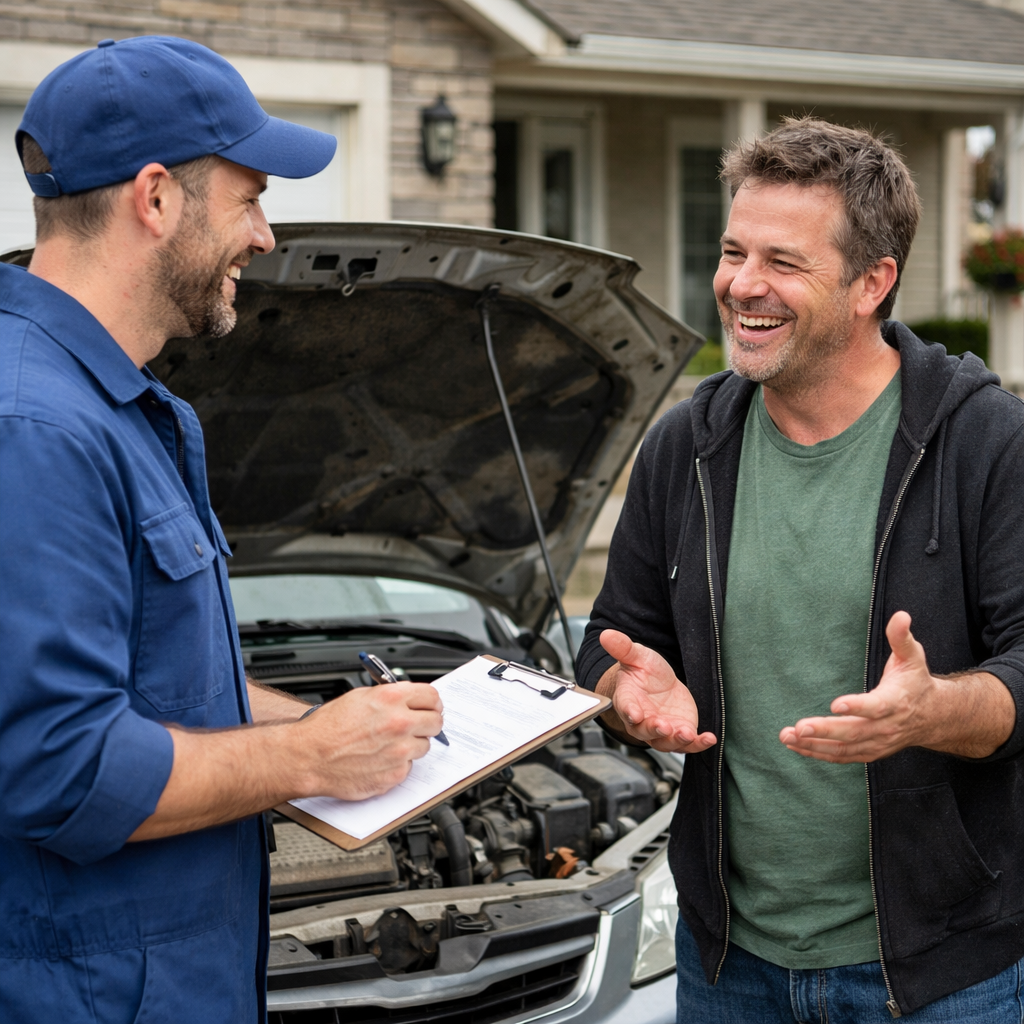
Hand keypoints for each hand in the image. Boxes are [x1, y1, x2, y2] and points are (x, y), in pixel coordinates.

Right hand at [299, 682, 443, 799]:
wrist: (309, 757)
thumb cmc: (327, 728)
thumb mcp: (359, 697)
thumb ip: (390, 696)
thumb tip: (409, 698)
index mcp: (392, 698)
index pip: (432, 696)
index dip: (431, 702)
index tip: (430, 706)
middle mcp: (400, 723)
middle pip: (435, 721)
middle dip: (427, 723)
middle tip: (416, 726)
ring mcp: (399, 750)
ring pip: (424, 746)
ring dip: (411, 745)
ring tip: (387, 744)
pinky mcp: (395, 774)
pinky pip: (408, 766)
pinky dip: (397, 764)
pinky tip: (378, 759)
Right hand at [597, 629, 716, 752]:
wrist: (660, 685)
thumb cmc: (644, 672)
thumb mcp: (637, 656)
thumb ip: (623, 648)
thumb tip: (606, 634)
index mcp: (628, 701)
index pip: (626, 707)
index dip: (630, 712)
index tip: (635, 714)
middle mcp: (642, 720)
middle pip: (644, 730)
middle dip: (653, 730)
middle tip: (662, 726)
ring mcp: (662, 729)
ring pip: (665, 742)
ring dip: (676, 740)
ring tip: (687, 734)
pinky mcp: (679, 732)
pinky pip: (688, 743)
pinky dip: (698, 744)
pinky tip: (709, 738)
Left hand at [780, 611, 940, 762]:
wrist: (933, 716)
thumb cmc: (916, 682)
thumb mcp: (912, 656)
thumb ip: (901, 637)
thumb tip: (900, 616)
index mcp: (896, 702)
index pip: (876, 707)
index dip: (857, 707)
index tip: (836, 704)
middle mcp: (886, 726)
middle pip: (854, 732)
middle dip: (825, 731)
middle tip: (799, 727)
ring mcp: (877, 743)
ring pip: (844, 748)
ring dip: (814, 745)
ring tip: (787, 737)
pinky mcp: (869, 751)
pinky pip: (842, 756)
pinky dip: (818, 753)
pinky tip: (796, 746)